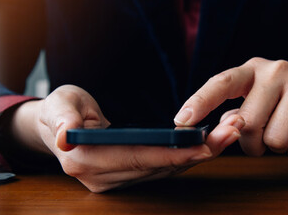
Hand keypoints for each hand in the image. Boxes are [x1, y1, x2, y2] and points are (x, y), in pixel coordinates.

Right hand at [10, 85, 239, 191]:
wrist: (55, 126)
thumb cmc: (59, 110)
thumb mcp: (59, 104)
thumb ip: (62, 118)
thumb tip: (65, 137)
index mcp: (83, 160)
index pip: (135, 158)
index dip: (171, 152)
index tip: (203, 144)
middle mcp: (100, 178)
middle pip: (157, 167)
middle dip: (197, 151)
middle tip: (231, 131)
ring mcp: (113, 183)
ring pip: (164, 170)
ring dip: (199, 154)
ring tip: (229, 133)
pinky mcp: (125, 179)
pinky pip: (161, 168)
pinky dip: (187, 155)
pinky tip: (211, 142)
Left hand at [175, 57, 287, 157]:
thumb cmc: (282, 110)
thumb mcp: (254, 108)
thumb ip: (232, 118)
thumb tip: (217, 129)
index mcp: (251, 70)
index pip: (221, 82)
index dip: (200, 102)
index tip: (182, 121)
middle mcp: (276, 69)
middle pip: (247, 123)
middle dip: (251, 143)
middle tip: (263, 139)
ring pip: (274, 137)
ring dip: (277, 148)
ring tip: (287, 134)